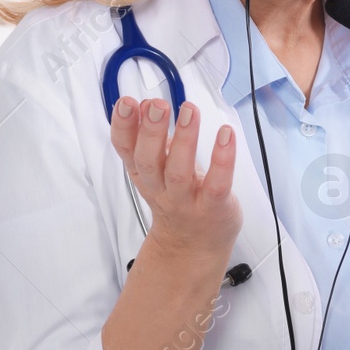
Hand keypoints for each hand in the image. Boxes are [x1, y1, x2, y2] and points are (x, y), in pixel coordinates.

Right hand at [109, 97, 241, 263]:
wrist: (193, 246)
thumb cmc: (178, 199)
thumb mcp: (157, 170)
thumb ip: (152, 139)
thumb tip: (147, 105)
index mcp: (145, 175)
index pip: (127, 151)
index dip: (124, 127)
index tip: (127, 103)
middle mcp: (161, 189)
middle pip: (149, 161)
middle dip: (151, 132)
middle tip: (157, 105)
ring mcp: (187, 200)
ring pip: (179, 172)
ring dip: (184, 139)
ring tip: (189, 110)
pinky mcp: (214, 206)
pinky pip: (217, 184)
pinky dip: (222, 159)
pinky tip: (226, 134)